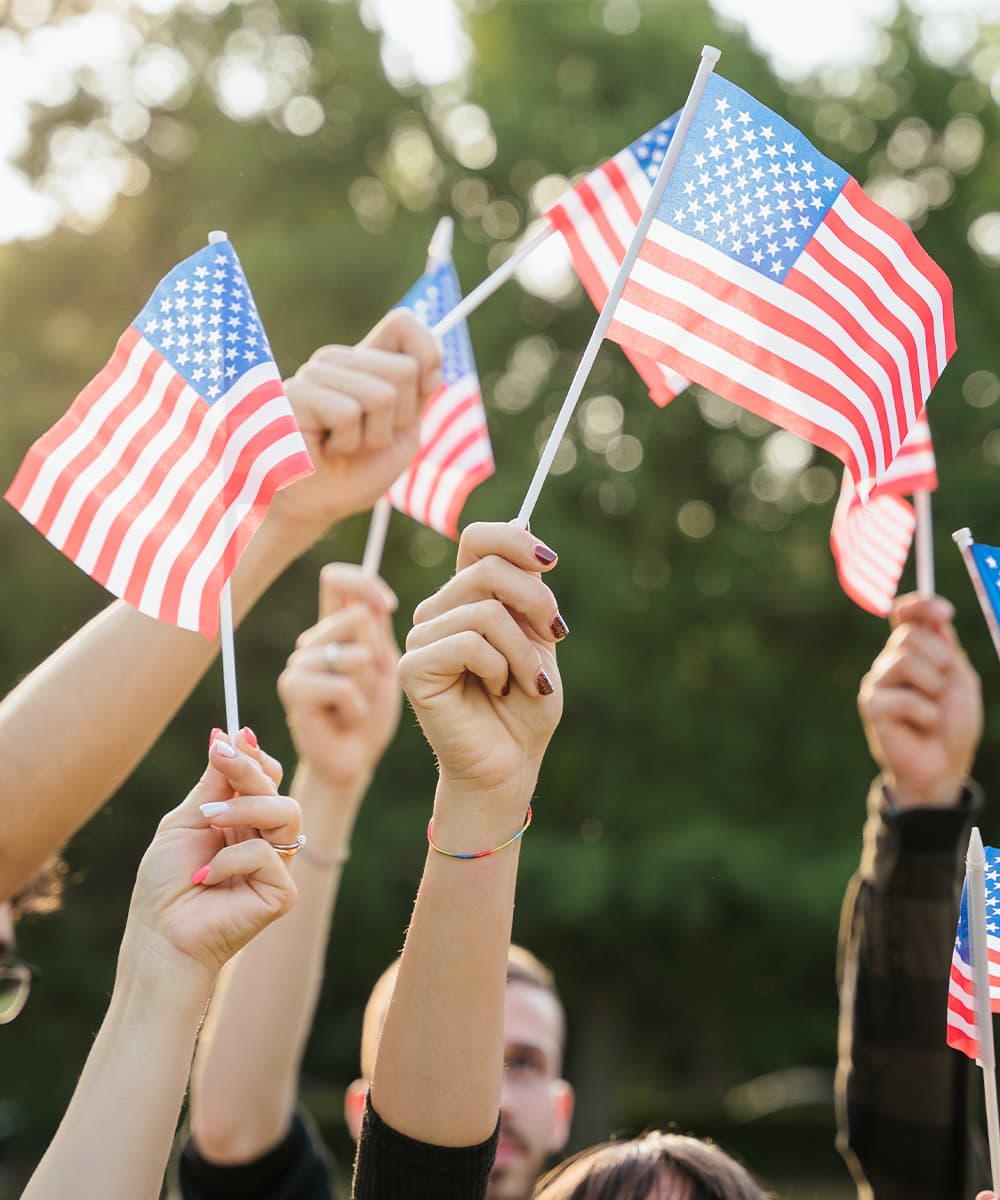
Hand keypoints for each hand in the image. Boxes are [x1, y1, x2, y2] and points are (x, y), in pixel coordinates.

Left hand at [122, 739, 299, 978]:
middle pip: (278, 789)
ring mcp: (277, 866)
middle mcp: (265, 840)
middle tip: (222, 756)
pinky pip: (268, 855)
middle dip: (250, 769)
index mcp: (245, 821)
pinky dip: (231, 860)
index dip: (255, 756)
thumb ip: (213, 784)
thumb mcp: (187, 820)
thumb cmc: (166, 883)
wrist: (158, 936)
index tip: (235, 735)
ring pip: (287, 814)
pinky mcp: (282, 892)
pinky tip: (205, 878)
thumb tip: (226, 733)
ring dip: (246, 808)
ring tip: (209, 821)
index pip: (266, 778)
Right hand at [267, 310, 441, 548]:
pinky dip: (347, 443)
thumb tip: (428, 360)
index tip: (426, 390)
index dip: (427, 355)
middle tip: (367, 439)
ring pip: (380, 394)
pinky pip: (348, 412)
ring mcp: (315, 373)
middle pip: (404, 370)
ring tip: (344, 447)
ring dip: (372, 437)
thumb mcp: (401, 432)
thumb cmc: (355, 473)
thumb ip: (417, 393)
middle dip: (398, 419)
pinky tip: (326, 449)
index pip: (403, 323)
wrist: (316, 509)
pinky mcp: (296, 393)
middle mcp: (338, 359)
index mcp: (364, 362)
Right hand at [278, 565, 401, 785]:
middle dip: (377, 654)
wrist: (355, 759)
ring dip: (368, 685)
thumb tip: (373, 599)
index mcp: (332, 628)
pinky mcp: (292, 689)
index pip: (336, 579)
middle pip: (357, 616)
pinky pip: (343, 685)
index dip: (365, 582)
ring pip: (356, 654)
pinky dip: (357, 707)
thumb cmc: (372, 712)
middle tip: (368, 686)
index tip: (388, 606)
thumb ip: (376, 629)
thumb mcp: (385, 664)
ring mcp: (297, 663)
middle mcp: (310, 640)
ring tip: (356, 704)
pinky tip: (347, 718)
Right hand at [400, 523, 564, 808]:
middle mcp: (437, 610)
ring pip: (485, 611)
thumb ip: (528, 588)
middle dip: (537, 603)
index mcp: (465, 597)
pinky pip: (469, 643)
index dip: (515, 540)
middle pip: (488, 570)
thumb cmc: (525, 705)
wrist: (511, 762)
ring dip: (524, 650)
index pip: (477, 538)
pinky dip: (500, 667)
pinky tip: (500, 689)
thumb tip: (525, 529)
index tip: (550, 562)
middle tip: (556, 637)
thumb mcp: (538, 637)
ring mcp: (420, 637)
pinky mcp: (412, 666)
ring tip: (528, 680)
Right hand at [858, 593, 981, 808]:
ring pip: (906, 660)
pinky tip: (923, 727)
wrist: (945, 766)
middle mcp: (889, 662)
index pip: (904, 614)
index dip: (920, 604)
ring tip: (934, 709)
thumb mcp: (960, 678)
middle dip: (940, 659)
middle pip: (910, 635)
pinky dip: (928, 715)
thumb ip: (946, 647)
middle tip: (943, 688)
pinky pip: (906, 697)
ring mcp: (877, 683)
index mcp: (911, 651)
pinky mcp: (871, 706)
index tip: (944, 611)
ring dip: (934, 687)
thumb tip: (935, 613)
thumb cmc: (953, 725)